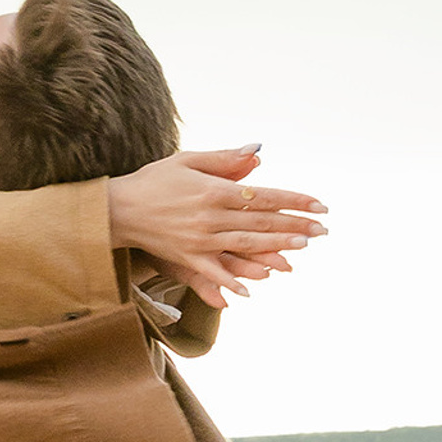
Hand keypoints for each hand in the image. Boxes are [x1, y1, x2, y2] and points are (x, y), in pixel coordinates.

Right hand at [106, 146, 325, 308]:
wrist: (118, 207)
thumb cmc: (155, 180)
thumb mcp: (189, 160)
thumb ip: (225, 159)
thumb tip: (259, 153)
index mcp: (214, 190)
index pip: (264, 196)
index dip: (294, 200)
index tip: (319, 204)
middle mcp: (211, 216)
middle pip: (261, 222)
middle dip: (295, 225)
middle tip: (322, 230)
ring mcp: (200, 240)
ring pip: (245, 245)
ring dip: (276, 248)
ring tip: (302, 247)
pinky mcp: (187, 258)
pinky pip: (214, 272)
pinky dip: (232, 281)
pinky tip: (254, 288)